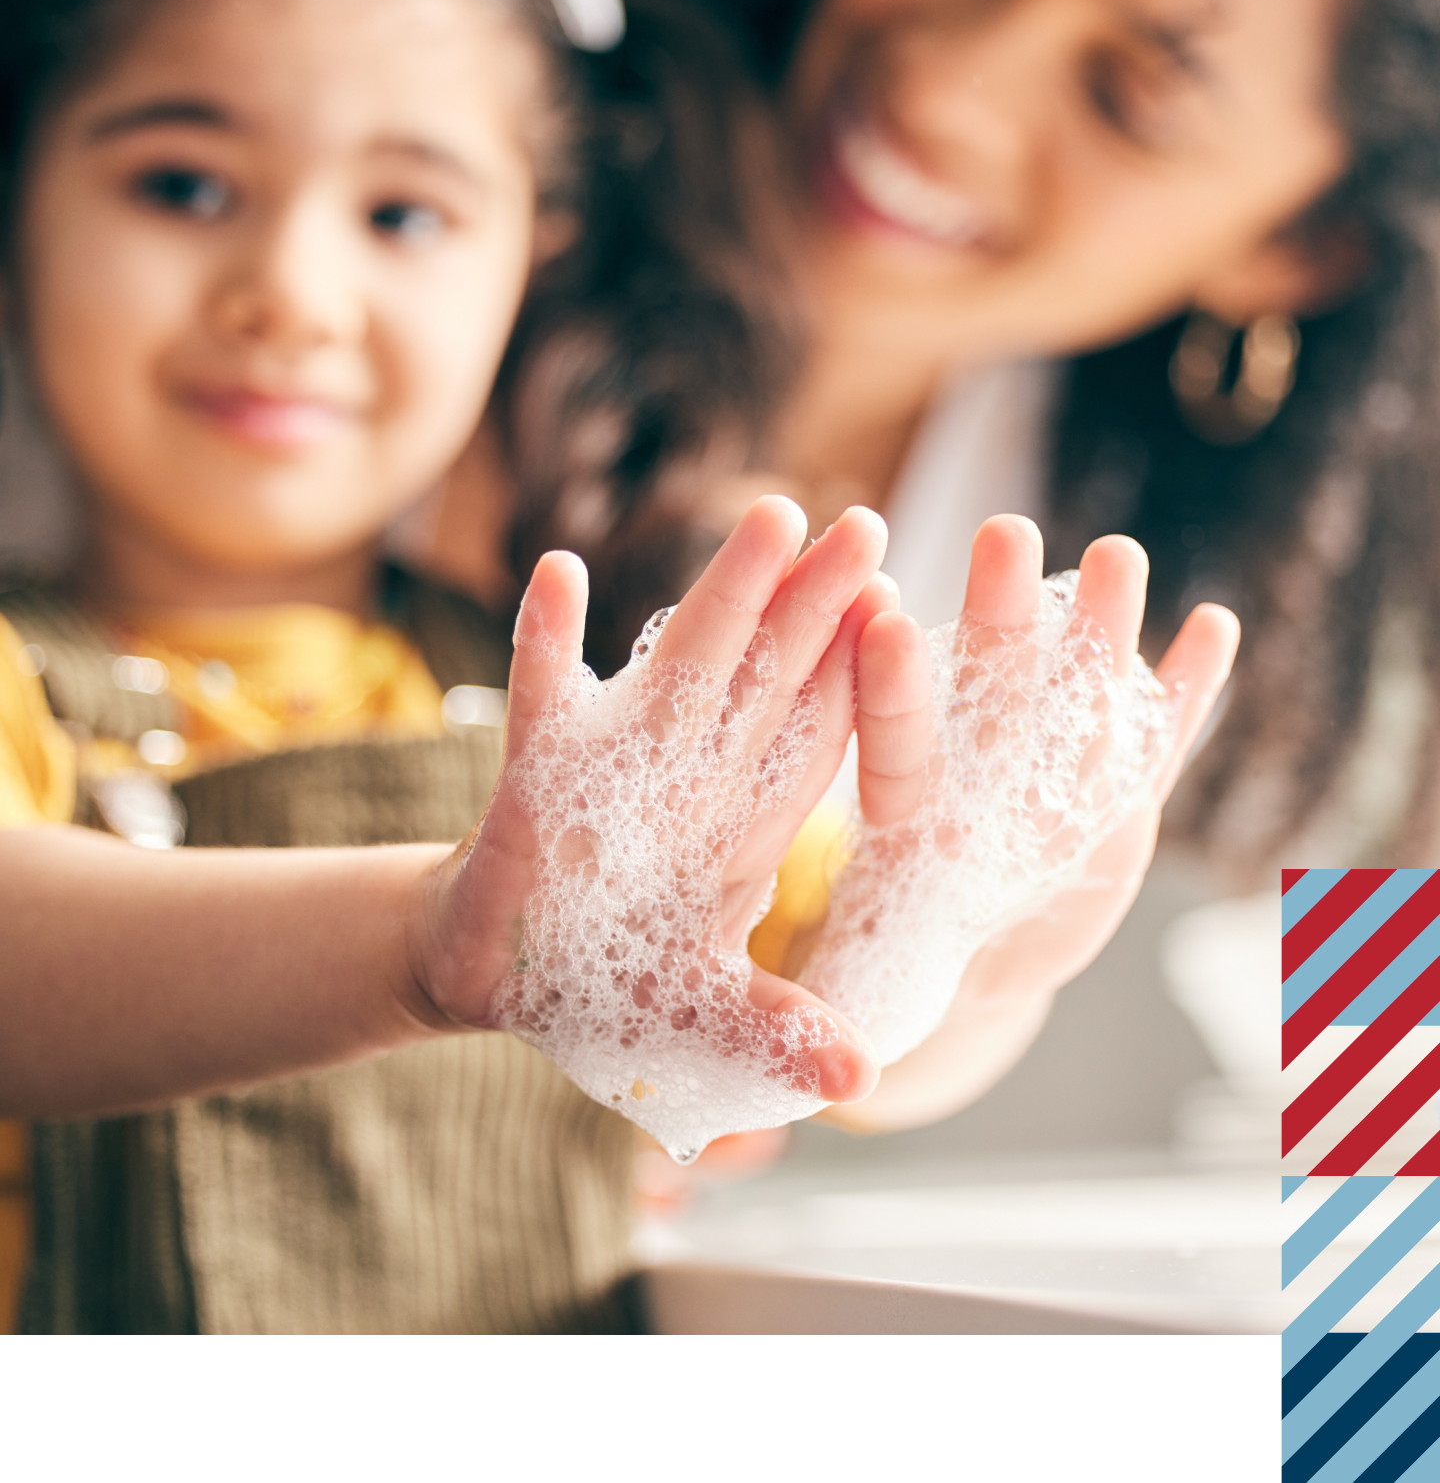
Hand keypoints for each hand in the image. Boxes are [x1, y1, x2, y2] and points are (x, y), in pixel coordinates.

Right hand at [414, 497, 890, 1158]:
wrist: (501, 971)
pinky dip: (545, 640)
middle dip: (816, 603)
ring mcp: (617, 761)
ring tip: (771, 518)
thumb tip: (865, 1079)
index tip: (910, 611)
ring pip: (679, 662)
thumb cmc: (607, 982)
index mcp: (746, 824)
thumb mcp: (700, 1015)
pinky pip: (540, 695)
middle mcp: (695, 776)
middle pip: (766, 674)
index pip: (818, 735)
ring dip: (723, 593)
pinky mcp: (535, 771)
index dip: (861, 675)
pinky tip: (558, 573)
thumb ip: (774, 1030)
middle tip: (869, 523)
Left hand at [800, 514, 1238, 1075]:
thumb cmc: (897, 951)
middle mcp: (980, 782)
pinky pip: (1153, 741)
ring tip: (1117, 558)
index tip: (875, 620)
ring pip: (1075, 698)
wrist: (971, 951)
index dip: (888, 693)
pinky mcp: (1117, 802)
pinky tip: (1214, 627)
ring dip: (1096, 633)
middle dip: (998, 617)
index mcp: (908, 820)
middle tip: (1003, 533)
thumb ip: (840, 1001)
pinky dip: (1185, 694)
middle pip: (988, 691)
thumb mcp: (860, 979)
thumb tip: (819, 1067)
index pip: (892, 746)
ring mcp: (1052, 785)